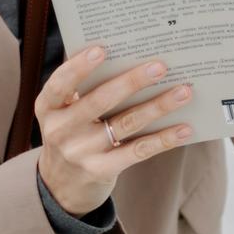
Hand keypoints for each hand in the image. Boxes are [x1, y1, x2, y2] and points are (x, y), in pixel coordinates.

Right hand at [35, 45, 194, 218]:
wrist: (62, 184)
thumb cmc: (72, 132)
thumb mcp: (65, 112)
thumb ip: (85, 88)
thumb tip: (130, 56)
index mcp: (48, 108)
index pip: (60, 84)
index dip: (78, 67)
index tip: (102, 49)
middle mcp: (60, 130)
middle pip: (100, 101)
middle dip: (132, 82)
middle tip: (160, 66)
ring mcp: (80, 152)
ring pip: (125, 123)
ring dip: (157, 106)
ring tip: (183, 92)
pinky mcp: (101, 170)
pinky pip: (137, 151)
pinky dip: (163, 139)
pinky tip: (184, 128)